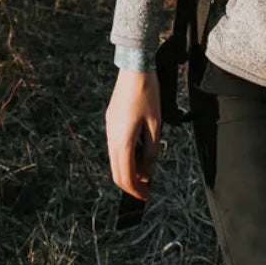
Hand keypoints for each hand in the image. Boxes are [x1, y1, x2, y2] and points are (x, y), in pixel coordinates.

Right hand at [105, 68, 161, 201]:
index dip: (136, 190)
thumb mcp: (156, 125)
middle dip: (131, 183)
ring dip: (129, 168)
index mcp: (123, 140)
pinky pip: (115, 146)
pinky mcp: (111, 120)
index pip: (126, 176)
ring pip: (115, 159)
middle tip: (146, 188)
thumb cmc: (148, 94)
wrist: (134, 68)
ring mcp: (109, 128)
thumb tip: (148, 172)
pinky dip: (126, 155)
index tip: (146, 196)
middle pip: (116, 171)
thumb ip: (152, 151)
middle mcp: (112, 137)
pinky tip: (139, 150)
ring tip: (146, 168)